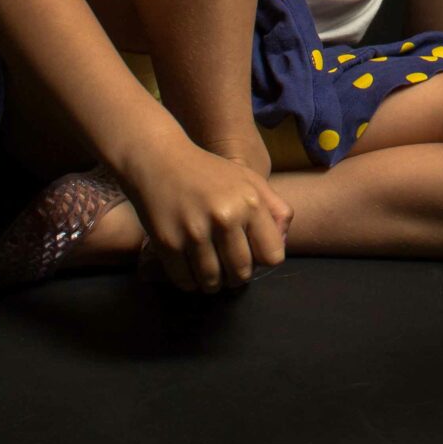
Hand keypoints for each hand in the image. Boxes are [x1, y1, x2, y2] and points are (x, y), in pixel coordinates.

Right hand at [121, 136, 291, 293]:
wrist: (159, 161)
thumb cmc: (209, 172)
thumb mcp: (250, 180)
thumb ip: (275, 210)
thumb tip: (283, 244)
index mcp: (251, 203)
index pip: (272, 256)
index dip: (262, 259)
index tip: (251, 252)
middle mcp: (225, 218)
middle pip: (242, 274)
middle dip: (237, 275)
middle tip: (228, 265)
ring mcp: (195, 232)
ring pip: (213, 282)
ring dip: (213, 282)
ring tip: (210, 268)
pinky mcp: (168, 243)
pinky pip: (185, 281)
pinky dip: (190, 281)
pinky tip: (190, 268)